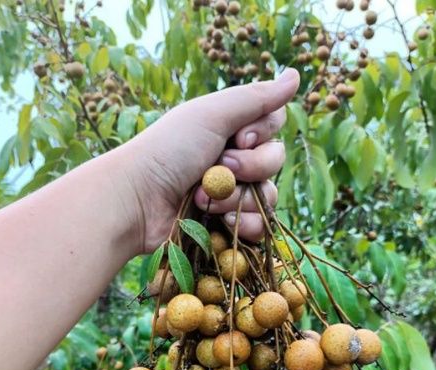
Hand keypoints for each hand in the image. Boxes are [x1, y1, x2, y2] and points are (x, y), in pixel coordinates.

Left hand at [123, 68, 299, 253]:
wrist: (138, 200)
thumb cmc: (169, 151)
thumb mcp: (212, 115)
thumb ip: (256, 97)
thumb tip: (297, 75)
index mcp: (229, 129)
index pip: (274, 124)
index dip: (263, 133)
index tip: (238, 137)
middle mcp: (233, 160)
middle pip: (274, 161)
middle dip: (249, 167)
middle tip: (219, 166)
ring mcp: (230, 195)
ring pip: (267, 196)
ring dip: (237, 197)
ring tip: (203, 198)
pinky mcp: (227, 226)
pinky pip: (259, 227)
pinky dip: (243, 224)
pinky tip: (219, 221)